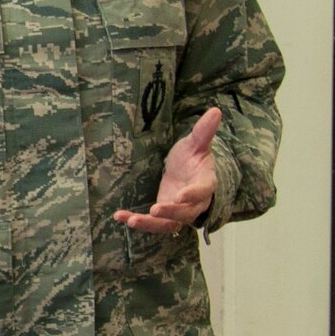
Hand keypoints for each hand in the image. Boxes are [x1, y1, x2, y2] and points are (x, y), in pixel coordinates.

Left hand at [114, 106, 221, 234]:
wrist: (186, 172)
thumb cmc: (193, 157)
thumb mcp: (196, 143)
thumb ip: (204, 131)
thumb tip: (215, 111)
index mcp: (206, 183)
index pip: (202, 191)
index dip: (193, 194)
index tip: (179, 195)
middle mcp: (194, 202)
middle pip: (186, 213)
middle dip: (170, 213)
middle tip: (154, 210)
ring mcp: (179, 212)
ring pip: (168, 224)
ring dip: (149, 224)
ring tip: (130, 221)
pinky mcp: (164, 217)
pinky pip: (152, 224)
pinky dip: (136, 221)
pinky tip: (119, 216)